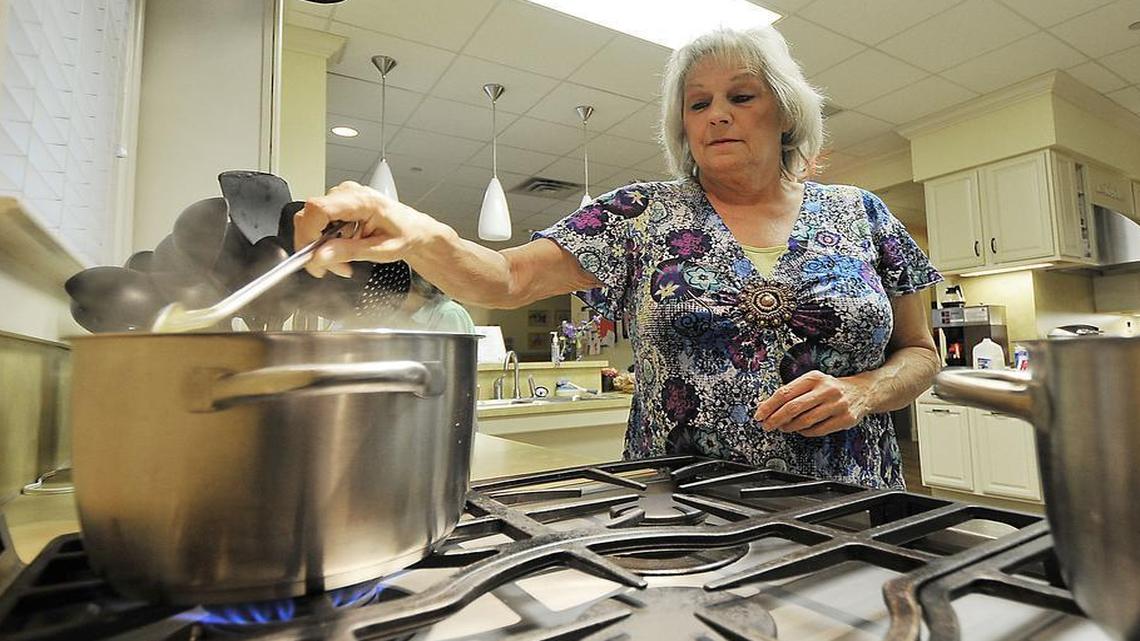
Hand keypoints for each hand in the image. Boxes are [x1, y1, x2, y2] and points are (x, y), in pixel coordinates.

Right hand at [294, 181, 446, 277]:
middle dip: (316, 248)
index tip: (311, 255)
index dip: (308, 232)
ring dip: (321, 248)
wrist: (414, 230)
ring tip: (343, 263)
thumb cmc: (405, 235)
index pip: (319, 208)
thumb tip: (321, 256)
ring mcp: (342, 197)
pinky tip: (342, 251)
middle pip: (310, 217)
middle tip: (332, 268)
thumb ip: (349, 252)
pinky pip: (319, 223)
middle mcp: (349, 193)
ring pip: (312, 222)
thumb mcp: (381, 250)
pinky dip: (326, 242)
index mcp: (362, 201)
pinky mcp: (338, 204)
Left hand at [754, 371, 868, 437]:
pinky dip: (805, 432)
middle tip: (766, 426)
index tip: (759, 415)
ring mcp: (837, 405)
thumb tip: (765, 407)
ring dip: (789, 427)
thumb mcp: (812, 383)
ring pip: (805, 421)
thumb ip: (791, 393)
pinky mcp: (845, 419)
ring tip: (783, 428)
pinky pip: (818, 430)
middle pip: (793, 407)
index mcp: (814, 378)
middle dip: (775, 419)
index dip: (769, 406)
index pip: (785, 392)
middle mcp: (826, 390)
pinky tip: (800, 430)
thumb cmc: (830, 388)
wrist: (863, 392)